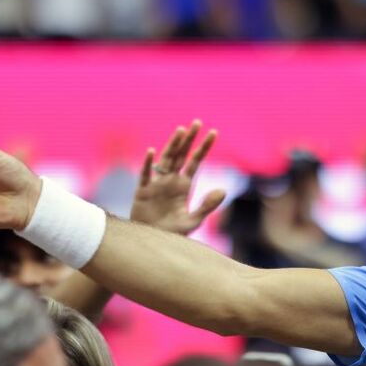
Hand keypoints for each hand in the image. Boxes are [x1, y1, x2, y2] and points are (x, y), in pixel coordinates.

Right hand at [130, 120, 225, 235]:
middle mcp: (171, 180)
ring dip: (173, 145)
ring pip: (165, 160)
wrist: (151, 242)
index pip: (196, 161)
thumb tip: (223, 190)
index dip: (204, 147)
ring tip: (181, 130)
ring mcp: (157, 184)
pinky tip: (152, 151)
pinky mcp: (143, 191)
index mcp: (184, 185)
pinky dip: (148, 163)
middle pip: (181, 155)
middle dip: (189, 139)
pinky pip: (145, 175)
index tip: (213, 132)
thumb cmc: (173, 233)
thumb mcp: (193, 221)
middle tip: (197, 123)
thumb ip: (207, 206)